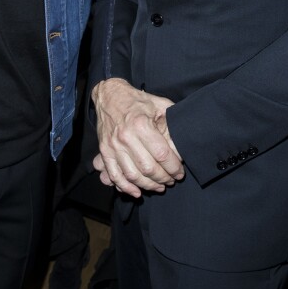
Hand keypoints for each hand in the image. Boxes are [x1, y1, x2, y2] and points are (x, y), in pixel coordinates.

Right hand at [92, 78, 183, 197]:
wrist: (110, 96)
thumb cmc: (138, 101)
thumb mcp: (160, 105)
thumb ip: (171, 124)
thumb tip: (182, 144)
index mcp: (141, 124)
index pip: (162, 154)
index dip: (174, 167)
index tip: (180, 172)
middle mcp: (126, 137)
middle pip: (148, 168)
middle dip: (163, 178)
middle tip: (171, 180)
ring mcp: (113, 145)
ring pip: (133, 175)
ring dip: (148, 185)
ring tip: (159, 186)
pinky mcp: (105, 151)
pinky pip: (115, 175)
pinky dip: (126, 187)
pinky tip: (137, 192)